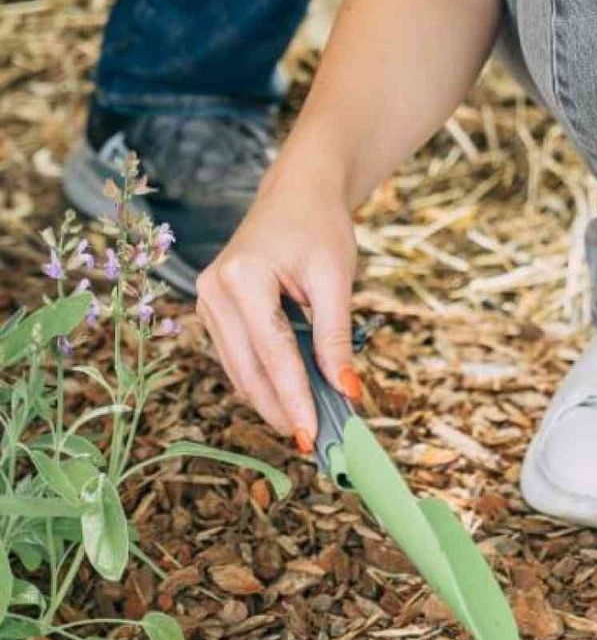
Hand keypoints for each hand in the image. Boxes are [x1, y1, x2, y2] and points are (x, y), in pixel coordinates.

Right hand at [196, 171, 358, 449]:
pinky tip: (292, 400)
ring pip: (239, 371)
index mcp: (242, 278)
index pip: (273, 354)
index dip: (294, 399)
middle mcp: (213, 292)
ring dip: (272, 401)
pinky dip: (264, 382)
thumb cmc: (319, 228)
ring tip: (308, 427)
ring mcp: (207, 302)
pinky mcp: (214, 311)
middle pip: (248, 371)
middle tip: (315, 444)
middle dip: (281, 409)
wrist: (297, 195)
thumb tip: (347, 391)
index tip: (312, 435)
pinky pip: (238, 358)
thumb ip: (336, 337)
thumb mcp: (335, 279)